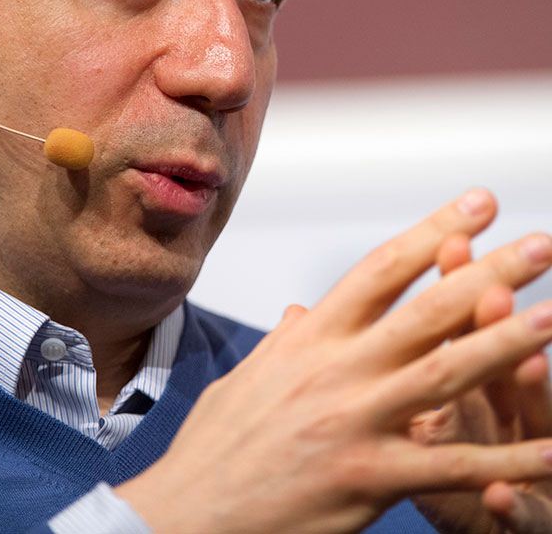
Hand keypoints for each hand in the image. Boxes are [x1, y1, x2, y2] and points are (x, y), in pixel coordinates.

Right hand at [118, 191, 551, 533]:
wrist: (190, 512)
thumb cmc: (217, 443)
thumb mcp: (248, 376)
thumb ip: (285, 340)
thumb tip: (301, 309)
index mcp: (309, 338)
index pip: (379, 270)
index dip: (433, 232)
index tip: (477, 203)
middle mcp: (336, 370)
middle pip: (425, 312)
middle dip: (488, 273)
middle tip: (541, 242)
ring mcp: (354, 422)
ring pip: (444, 374)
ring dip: (507, 345)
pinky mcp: (368, 479)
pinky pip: (449, 466)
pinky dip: (506, 458)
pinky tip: (551, 446)